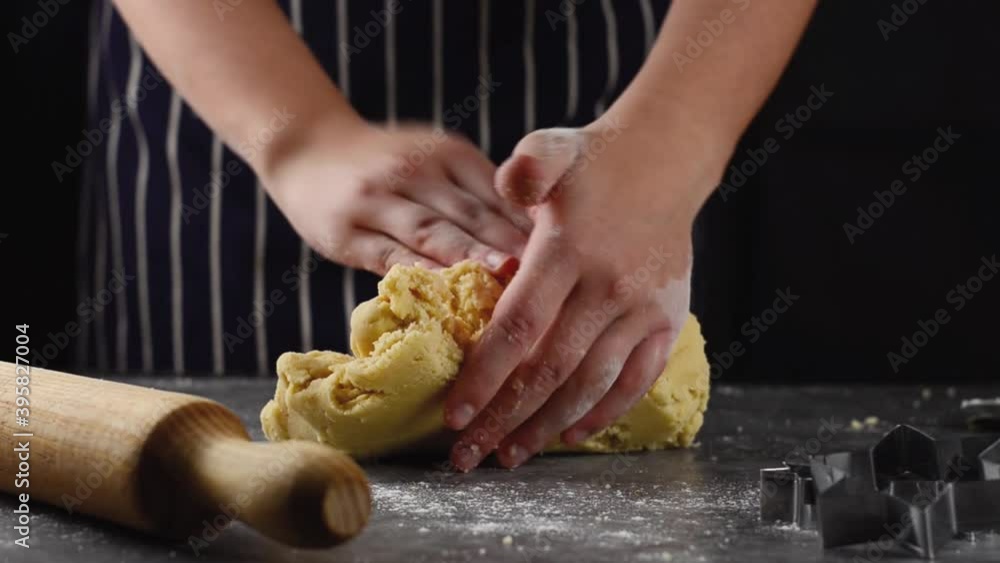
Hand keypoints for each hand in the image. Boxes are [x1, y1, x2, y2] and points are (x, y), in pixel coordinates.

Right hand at [262, 121, 530, 274]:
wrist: (306, 147)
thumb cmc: (386, 164)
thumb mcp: (434, 159)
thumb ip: (476, 193)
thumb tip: (538, 239)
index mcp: (448, 154)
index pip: (498, 193)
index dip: (532, 226)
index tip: (569, 256)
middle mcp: (416, 171)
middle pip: (472, 213)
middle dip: (512, 245)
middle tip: (553, 276)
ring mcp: (379, 200)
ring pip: (433, 232)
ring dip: (472, 258)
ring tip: (507, 283)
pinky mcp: (347, 232)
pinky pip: (388, 255)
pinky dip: (418, 274)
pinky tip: (443, 296)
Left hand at [444, 116, 724, 470]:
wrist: (665, 161)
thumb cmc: (593, 163)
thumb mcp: (553, 146)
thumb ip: (527, 166)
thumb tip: (505, 189)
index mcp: (569, 250)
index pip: (518, 327)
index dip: (484, 376)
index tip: (454, 415)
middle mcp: (607, 287)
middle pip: (548, 369)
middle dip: (504, 419)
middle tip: (468, 455)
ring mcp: (641, 309)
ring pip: (590, 384)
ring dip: (547, 426)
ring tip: (510, 456)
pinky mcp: (667, 320)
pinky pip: (636, 380)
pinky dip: (604, 413)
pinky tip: (570, 434)